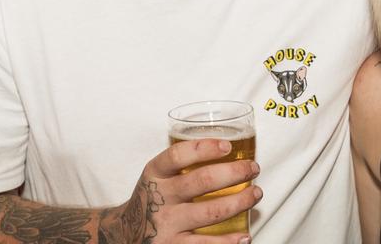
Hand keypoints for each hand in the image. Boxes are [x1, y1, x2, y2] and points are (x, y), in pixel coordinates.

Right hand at [102, 139, 261, 243]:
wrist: (125, 234)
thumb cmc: (152, 200)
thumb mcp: (156, 177)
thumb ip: (180, 165)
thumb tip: (226, 150)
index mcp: (155, 174)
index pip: (178, 156)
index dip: (204, 148)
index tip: (227, 146)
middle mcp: (160, 198)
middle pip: (203, 181)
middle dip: (234, 172)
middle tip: (252, 168)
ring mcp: (167, 224)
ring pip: (211, 212)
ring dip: (240, 201)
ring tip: (255, 194)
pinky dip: (229, 242)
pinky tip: (244, 236)